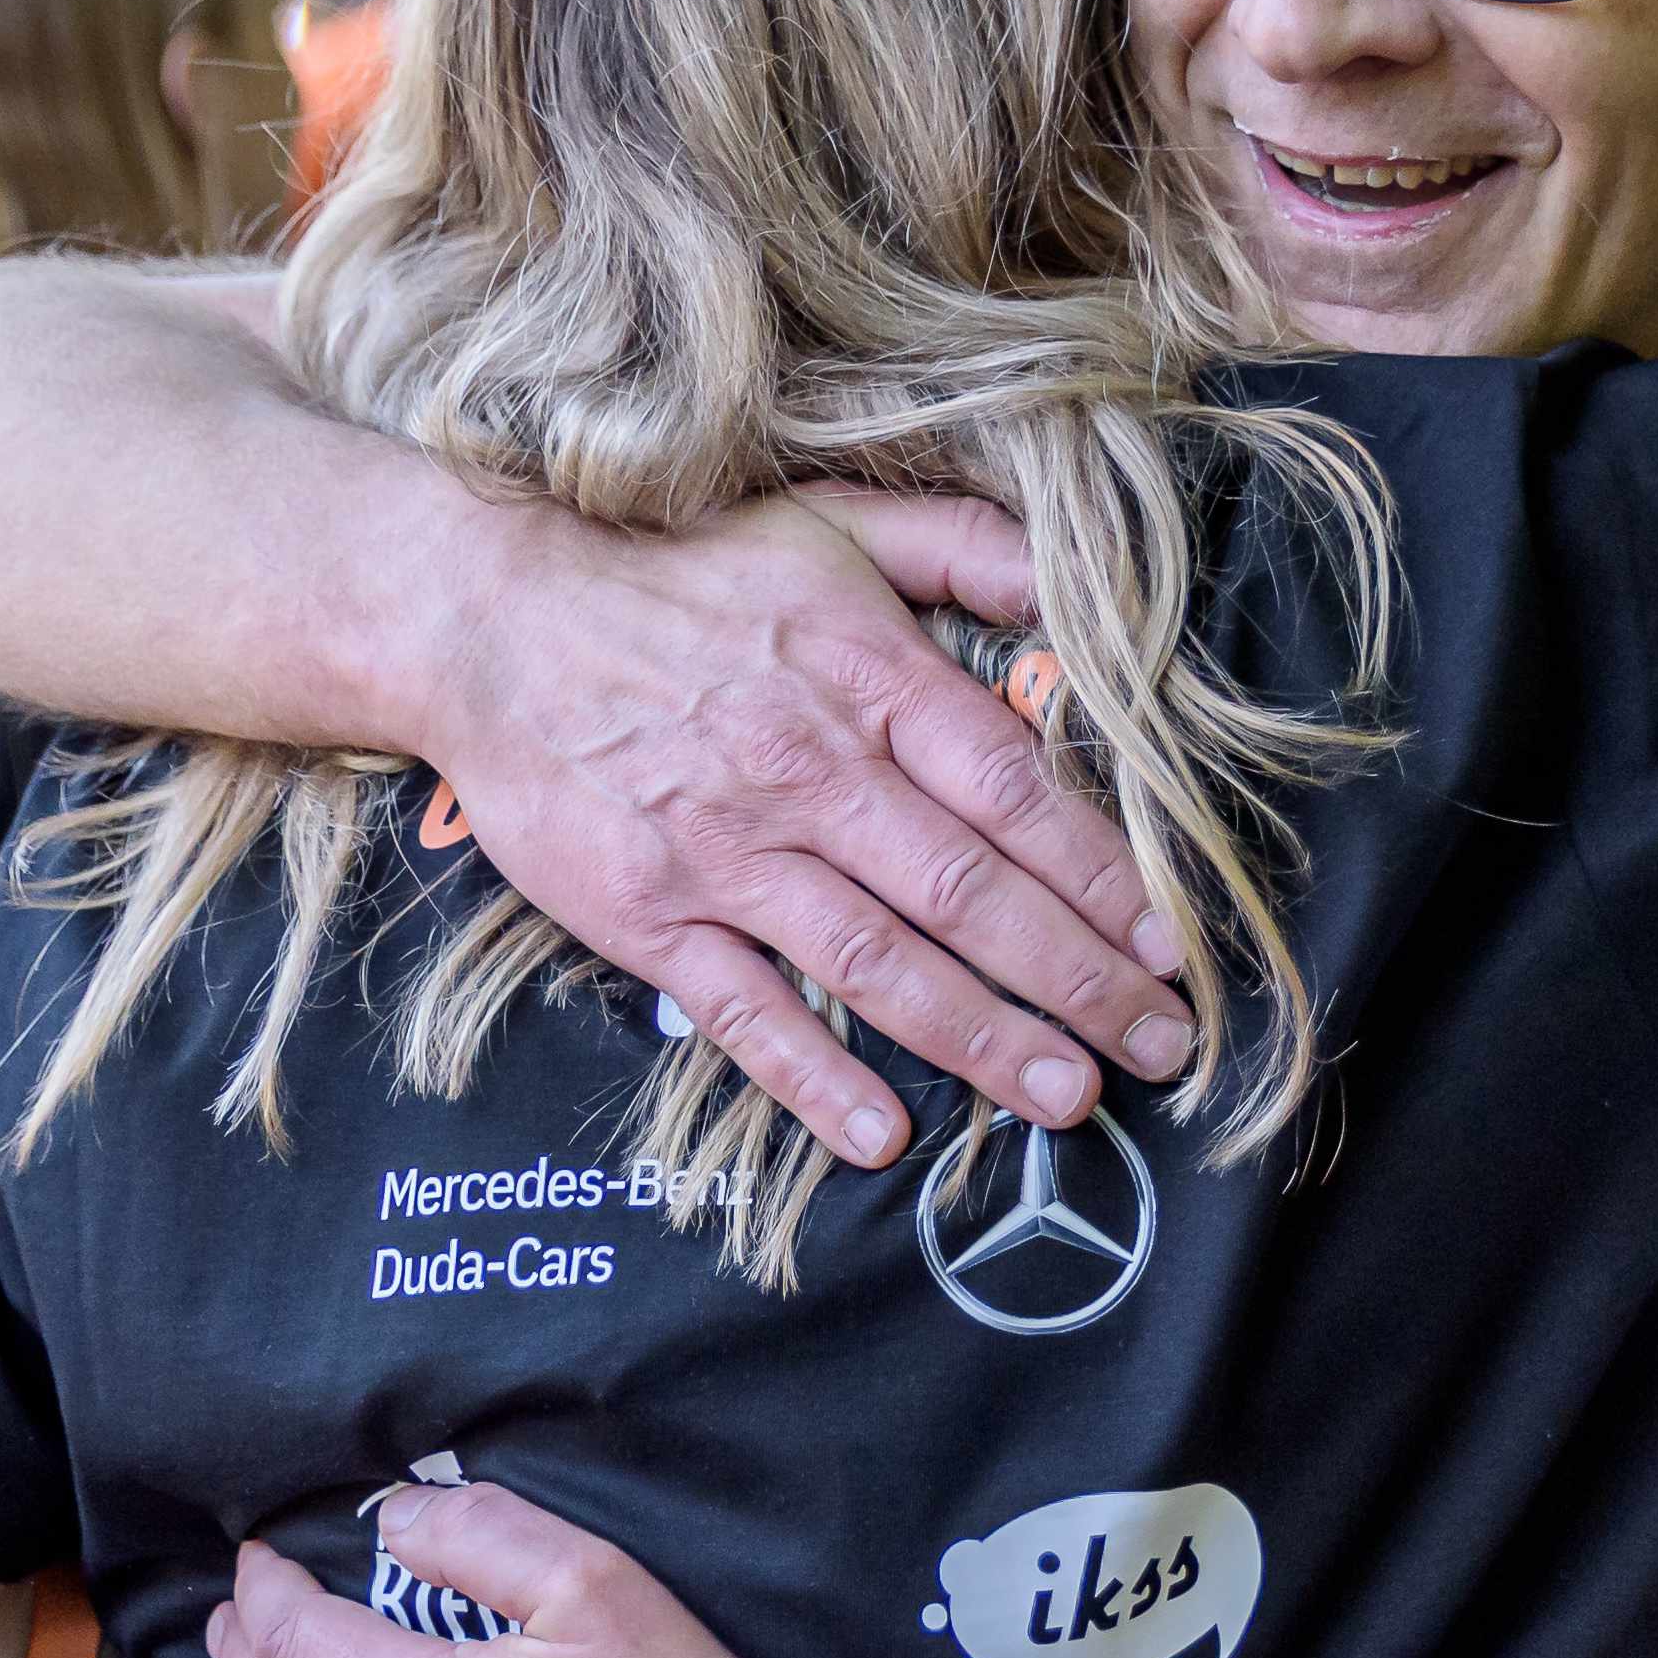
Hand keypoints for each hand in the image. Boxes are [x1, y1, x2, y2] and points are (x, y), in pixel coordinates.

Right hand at [421, 492, 1194, 1170]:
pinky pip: (742, 1009)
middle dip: (1078, 980)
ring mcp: (725, 851)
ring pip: (876, 961)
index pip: (1010, 792)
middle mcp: (806, 771)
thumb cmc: (679, 572)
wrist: (488, 616)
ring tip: (1069, 1098)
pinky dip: (811, 1077)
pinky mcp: (646, 912)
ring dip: (981, 1039)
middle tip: (1162, 1047)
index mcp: (865, 676)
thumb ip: (967, 550)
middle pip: (968, 892)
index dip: (1099, 874)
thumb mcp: (833, 522)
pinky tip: (883, 1135)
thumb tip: (1079, 589)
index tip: (1169, 942)